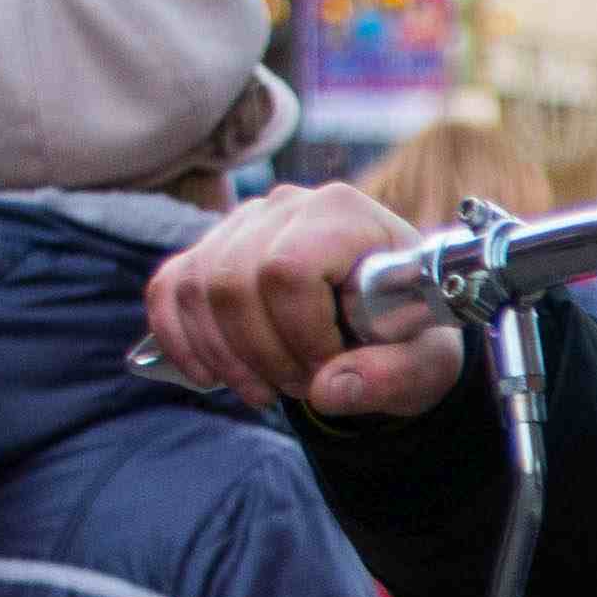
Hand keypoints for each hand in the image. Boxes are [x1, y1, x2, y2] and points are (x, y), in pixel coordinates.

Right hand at [143, 180, 459, 419]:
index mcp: (345, 214)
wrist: (389, 324)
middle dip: (262, 354)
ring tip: (269, 389)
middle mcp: (287, 206)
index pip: (289, 271)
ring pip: (197, 290)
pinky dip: (182, 341)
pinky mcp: (209, 250)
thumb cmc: (409, 336)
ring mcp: (241, 224)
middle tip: (300, 388)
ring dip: (226, 357)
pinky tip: (212, 377)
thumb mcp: (428, 363)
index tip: (329, 368)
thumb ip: (393, 376)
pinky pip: (169, 290)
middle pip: (234, 282)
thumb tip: (328, 390)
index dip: (301, 335)